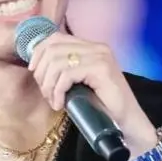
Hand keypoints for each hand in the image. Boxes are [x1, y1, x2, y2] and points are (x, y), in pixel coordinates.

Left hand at [28, 32, 156, 151]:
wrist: (127, 122)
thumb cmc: (102, 106)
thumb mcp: (78, 84)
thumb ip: (64, 70)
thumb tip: (37, 67)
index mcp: (91, 46)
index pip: (55, 38)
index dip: (38, 53)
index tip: (34, 72)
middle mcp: (97, 47)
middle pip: (53, 48)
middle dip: (42, 72)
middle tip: (46, 93)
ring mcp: (100, 56)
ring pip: (57, 62)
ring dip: (49, 84)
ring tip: (53, 100)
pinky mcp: (101, 69)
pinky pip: (67, 75)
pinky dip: (58, 91)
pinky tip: (60, 104)